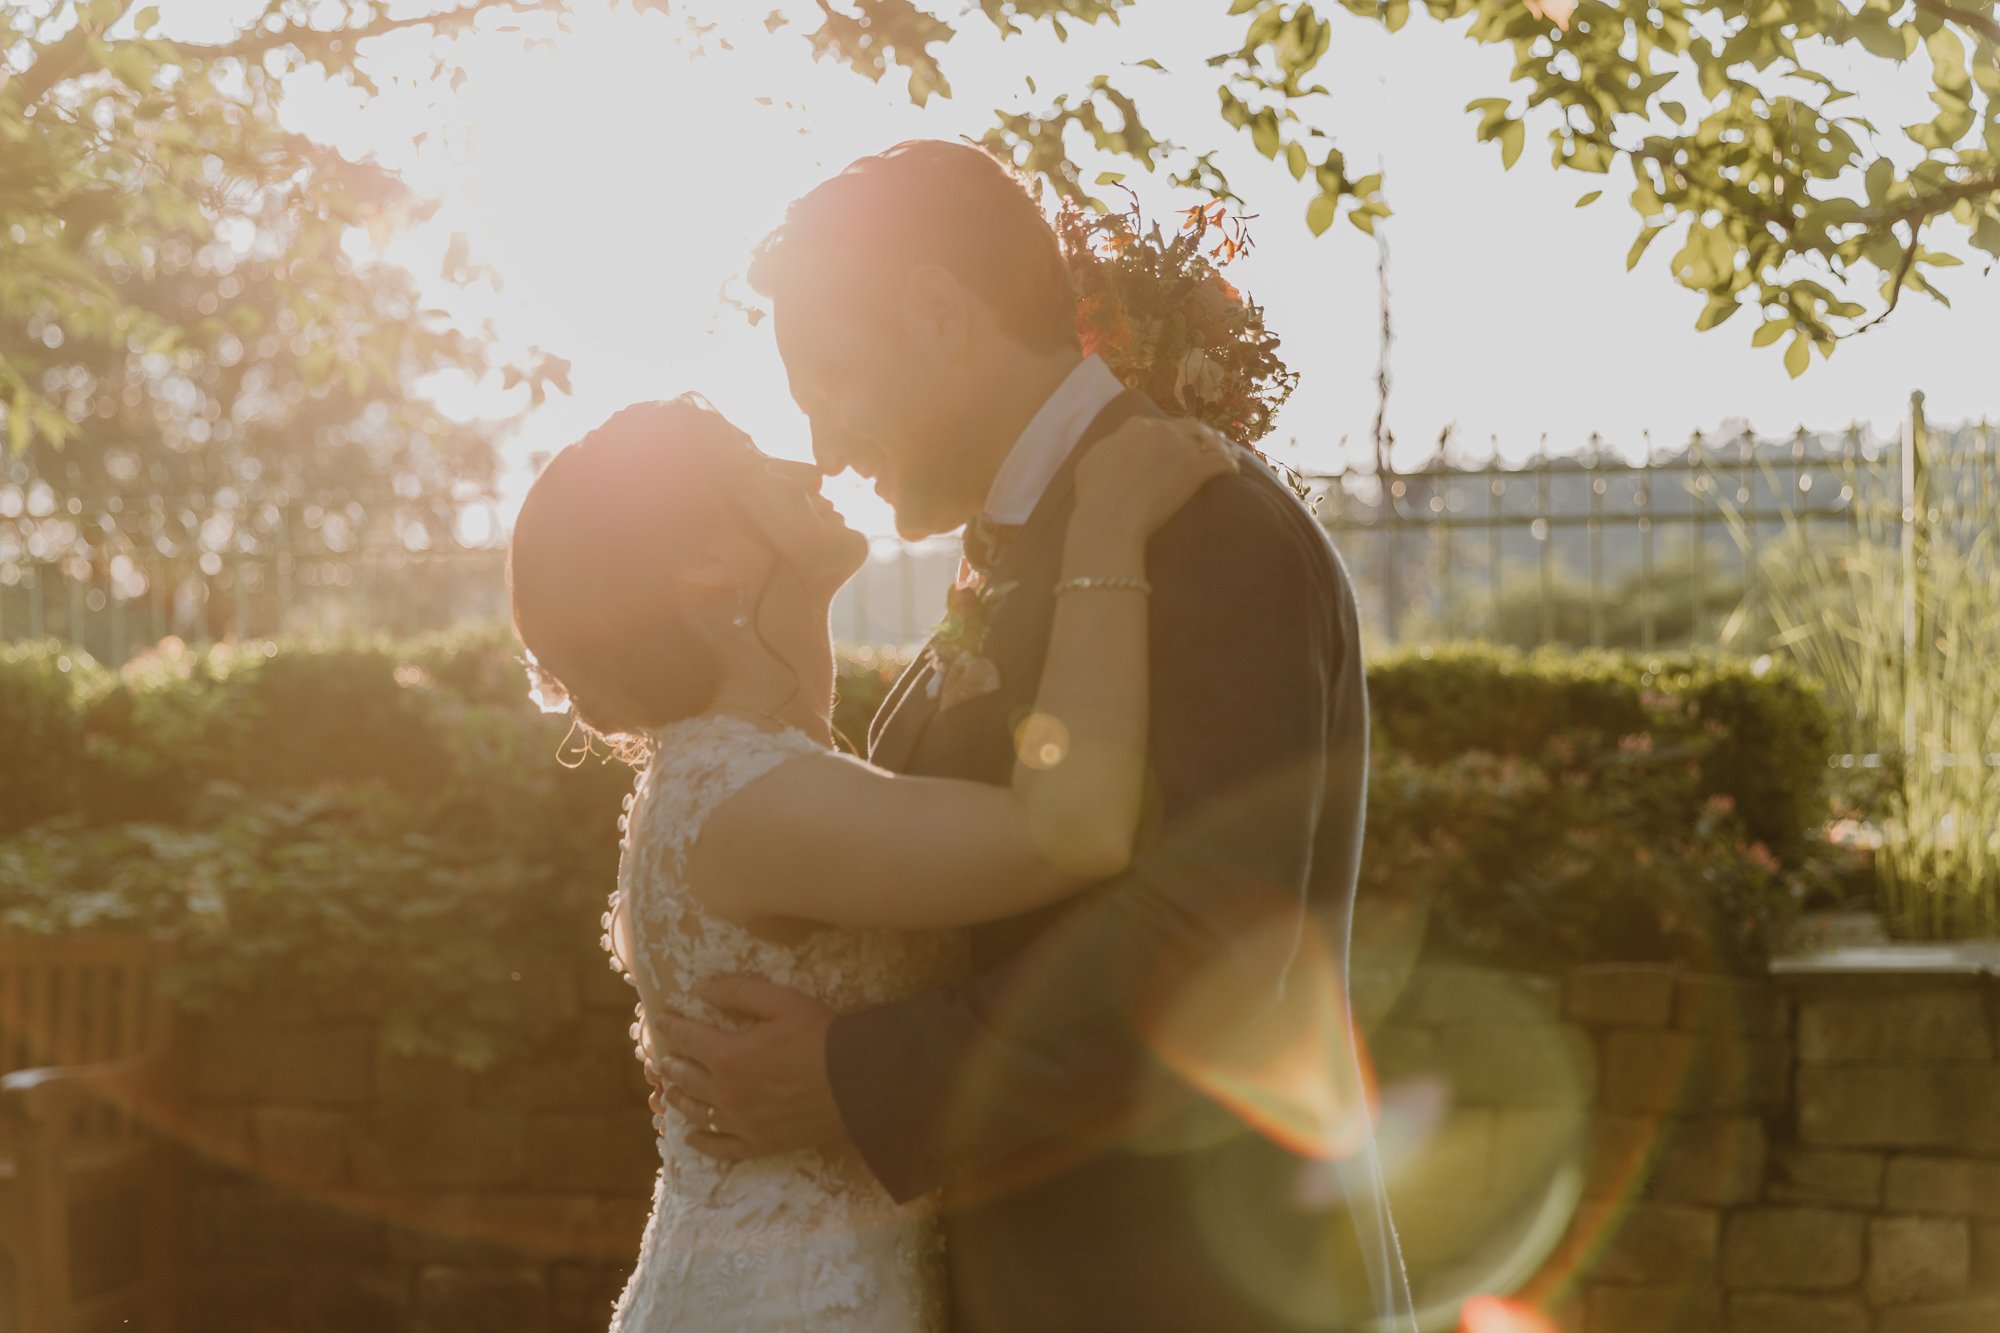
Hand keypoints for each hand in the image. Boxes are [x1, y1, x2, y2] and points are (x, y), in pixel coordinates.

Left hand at [656, 976, 845, 1160]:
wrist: (854, 1081)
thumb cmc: (820, 1035)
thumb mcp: (781, 1001)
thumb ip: (738, 992)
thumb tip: (699, 988)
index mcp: (728, 1055)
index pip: (688, 1038)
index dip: (672, 1027)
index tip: (661, 1021)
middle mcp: (726, 1092)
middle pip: (687, 1077)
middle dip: (672, 1066)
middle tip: (663, 1061)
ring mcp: (740, 1121)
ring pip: (697, 1112)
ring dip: (679, 1100)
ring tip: (669, 1093)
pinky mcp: (758, 1143)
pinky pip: (721, 1147)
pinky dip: (702, 1142)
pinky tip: (692, 1138)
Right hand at [1075, 417, 1239, 538]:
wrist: (1112, 512)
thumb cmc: (1096, 492)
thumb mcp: (1091, 461)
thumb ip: (1109, 448)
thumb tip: (1116, 447)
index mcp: (1135, 426)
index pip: (1158, 424)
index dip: (1169, 432)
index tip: (1175, 438)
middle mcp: (1160, 430)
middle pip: (1188, 427)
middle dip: (1200, 433)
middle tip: (1211, 440)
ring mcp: (1181, 448)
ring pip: (1208, 440)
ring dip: (1219, 444)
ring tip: (1228, 451)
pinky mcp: (1196, 468)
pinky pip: (1220, 462)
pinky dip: (1229, 464)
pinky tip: (1234, 470)